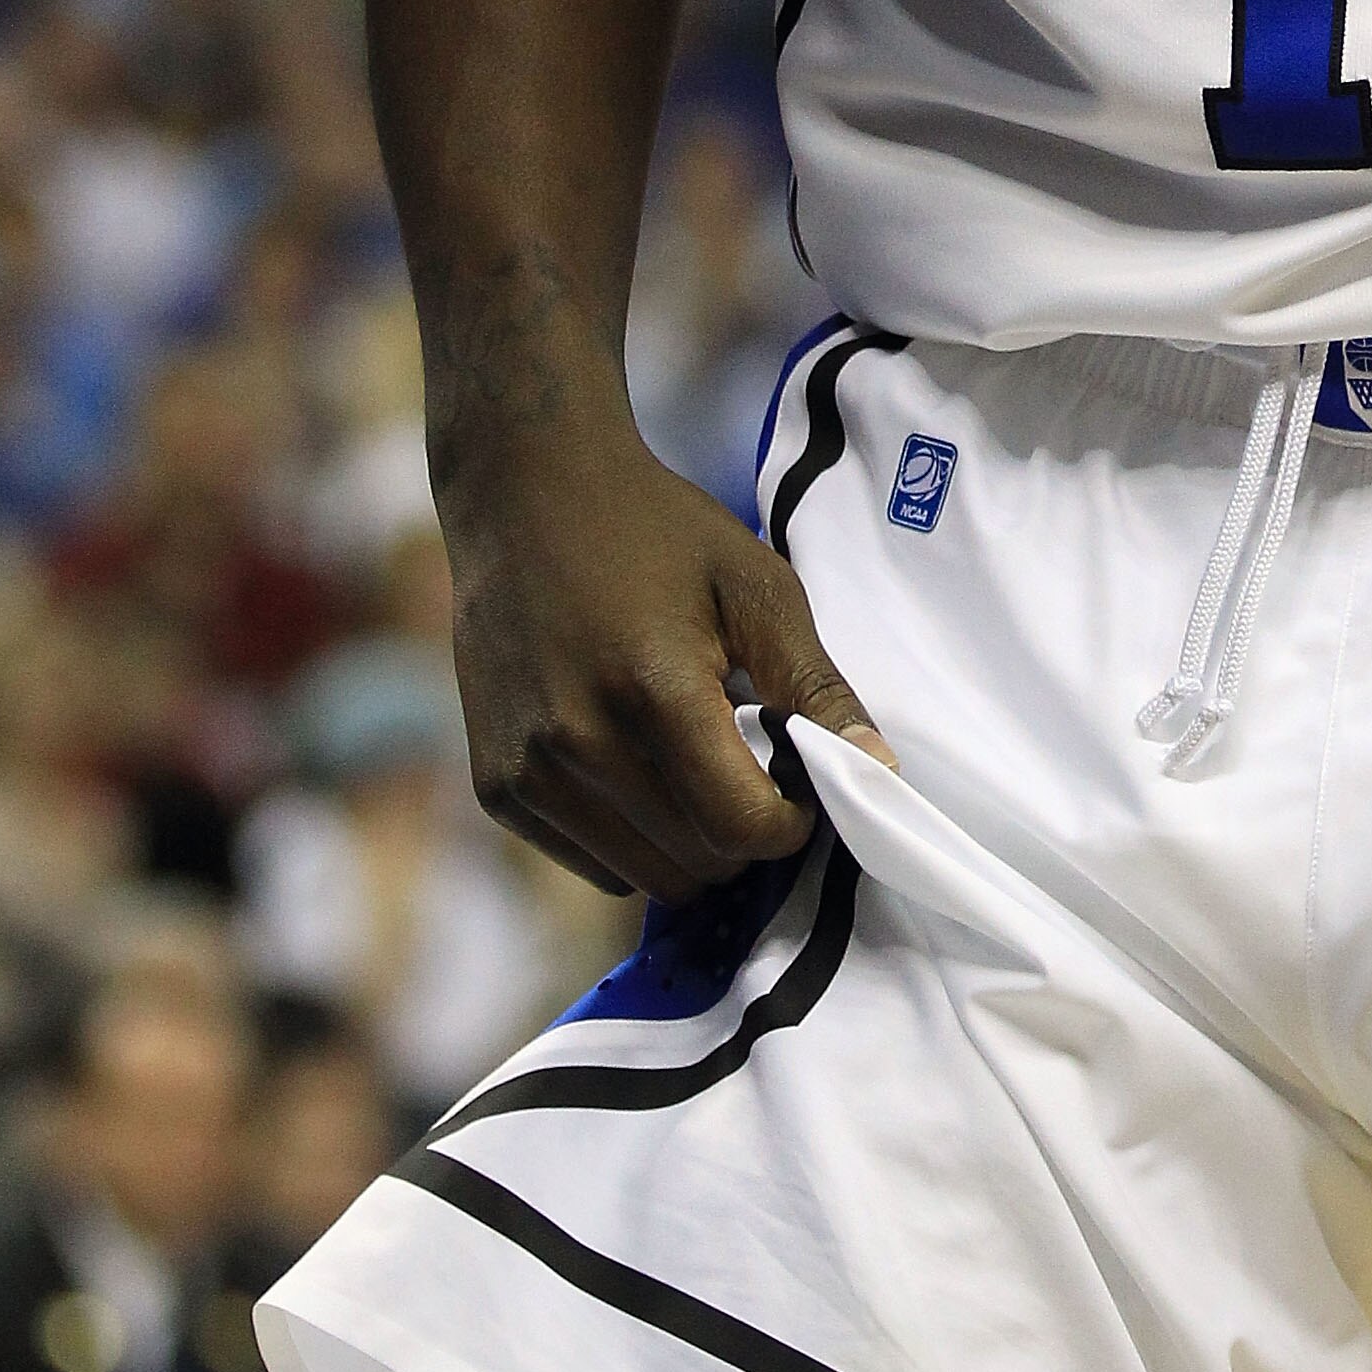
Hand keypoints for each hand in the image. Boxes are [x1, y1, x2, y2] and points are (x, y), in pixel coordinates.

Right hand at [445, 396, 889, 899]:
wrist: (525, 494)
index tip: (800, 784)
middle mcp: (575, 744)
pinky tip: (643, 770)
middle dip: (743, 831)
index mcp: (650, 690)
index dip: (789, 823)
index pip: (738, 826)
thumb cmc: (654, 532)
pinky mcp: (495, 786)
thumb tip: (876, 770)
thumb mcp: (754, 587)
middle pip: (696, 862)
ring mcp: (525, 772)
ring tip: (697, 763)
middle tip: (751, 765)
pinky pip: (591, 863)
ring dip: (689, 844)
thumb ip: (814, 686)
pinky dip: (633, 841)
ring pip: (642, 877)